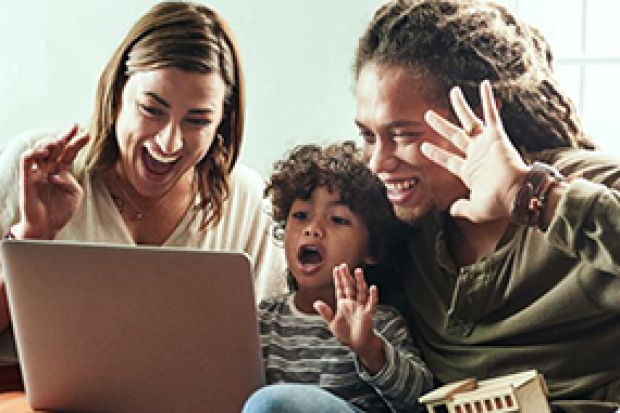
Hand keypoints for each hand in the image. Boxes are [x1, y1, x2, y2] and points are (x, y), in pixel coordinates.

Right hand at [15, 125, 89, 238]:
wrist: (47, 227)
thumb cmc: (60, 211)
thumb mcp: (74, 194)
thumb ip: (70, 181)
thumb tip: (59, 173)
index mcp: (62, 171)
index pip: (69, 152)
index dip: (77, 142)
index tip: (86, 134)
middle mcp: (49, 169)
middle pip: (55, 147)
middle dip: (65, 136)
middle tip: (74, 126)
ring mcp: (37, 173)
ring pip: (39, 151)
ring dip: (48, 143)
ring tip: (59, 141)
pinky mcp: (27, 180)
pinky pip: (25, 162)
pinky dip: (33, 153)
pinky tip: (43, 151)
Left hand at [314, 263, 384, 373]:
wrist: (358, 344)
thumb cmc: (346, 334)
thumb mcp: (332, 323)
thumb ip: (325, 313)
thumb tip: (316, 303)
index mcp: (343, 305)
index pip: (340, 289)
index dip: (338, 279)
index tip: (336, 269)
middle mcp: (352, 303)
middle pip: (350, 287)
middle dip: (346, 276)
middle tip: (343, 265)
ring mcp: (361, 307)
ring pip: (361, 292)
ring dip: (360, 282)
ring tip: (358, 271)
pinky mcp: (367, 314)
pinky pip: (371, 303)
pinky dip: (373, 296)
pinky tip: (373, 287)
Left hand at [422, 80, 528, 222]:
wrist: (516, 194)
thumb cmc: (497, 203)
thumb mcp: (474, 209)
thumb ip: (461, 208)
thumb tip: (451, 210)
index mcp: (469, 171)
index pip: (448, 159)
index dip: (435, 153)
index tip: (423, 147)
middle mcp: (476, 155)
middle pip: (454, 136)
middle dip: (441, 125)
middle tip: (428, 115)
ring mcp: (485, 144)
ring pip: (470, 121)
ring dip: (461, 107)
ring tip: (453, 91)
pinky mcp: (496, 136)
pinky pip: (491, 114)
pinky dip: (488, 100)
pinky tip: (484, 85)